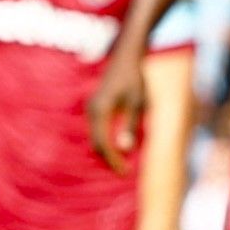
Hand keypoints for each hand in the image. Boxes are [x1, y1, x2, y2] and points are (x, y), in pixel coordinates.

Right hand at [84, 49, 146, 173]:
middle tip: (125, 172)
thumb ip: (130, 126)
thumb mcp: (138, 103)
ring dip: (108, 151)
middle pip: (95, 143)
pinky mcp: (95, 108)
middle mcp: (91, 110)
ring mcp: (91, 108)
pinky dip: (106, 142)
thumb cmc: (134, 78)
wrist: (126, 57)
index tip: (125, 172)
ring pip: (95, 137)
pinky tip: (118, 148)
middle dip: (109, 159)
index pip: (102, 143)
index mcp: (100, 110)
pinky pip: (97, 130)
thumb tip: (125, 150)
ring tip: (123, 163)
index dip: (112, 160)